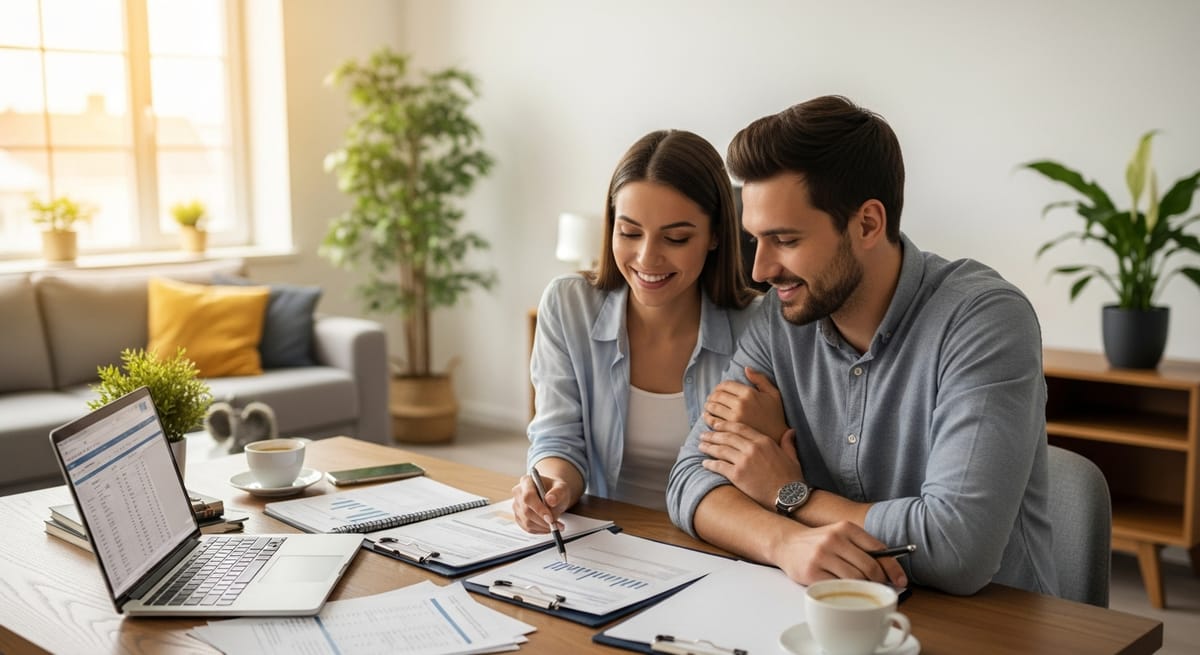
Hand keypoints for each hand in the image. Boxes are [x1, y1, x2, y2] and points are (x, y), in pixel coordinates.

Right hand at [511, 473, 569, 533]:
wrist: (553, 496)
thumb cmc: (555, 491)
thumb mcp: (561, 488)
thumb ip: (557, 493)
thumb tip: (550, 500)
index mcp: (526, 481)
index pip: (528, 496)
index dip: (539, 509)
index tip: (550, 518)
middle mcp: (518, 493)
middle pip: (526, 511)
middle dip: (543, 521)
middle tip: (557, 524)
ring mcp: (517, 506)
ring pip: (527, 522)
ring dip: (543, 527)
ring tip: (556, 525)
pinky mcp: (518, 517)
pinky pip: (527, 528)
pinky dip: (540, 530)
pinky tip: (548, 527)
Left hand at [699, 423, 802, 509]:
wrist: (789, 498)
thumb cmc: (792, 479)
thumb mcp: (792, 457)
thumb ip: (787, 442)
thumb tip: (790, 431)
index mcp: (764, 441)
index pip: (740, 428)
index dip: (726, 425)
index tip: (717, 425)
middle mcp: (752, 448)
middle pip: (727, 437)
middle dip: (713, 434)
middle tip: (703, 434)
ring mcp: (744, 461)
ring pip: (720, 449)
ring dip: (708, 447)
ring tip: (701, 446)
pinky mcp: (737, 475)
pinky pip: (719, 466)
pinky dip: (710, 464)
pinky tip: (704, 464)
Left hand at [703, 367, 787, 440]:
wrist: (777, 437)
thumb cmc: (776, 415)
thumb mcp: (773, 394)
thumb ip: (760, 379)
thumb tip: (746, 368)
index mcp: (749, 393)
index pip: (725, 385)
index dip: (719, 386)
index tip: (718, 390)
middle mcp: (740, 403)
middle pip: (717, 395)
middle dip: (712, 396)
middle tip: (710, 398)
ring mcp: (735, 417)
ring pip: (713, 407)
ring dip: (708, 405)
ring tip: (708, 406)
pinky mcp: (731, 429)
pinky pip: (713, 420)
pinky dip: (707, 417)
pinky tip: (708, 416)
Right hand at [772, 521, 908, 587]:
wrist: (787, 543)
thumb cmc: (820, 543)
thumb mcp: (841, 535)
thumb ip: (863, 547)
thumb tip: (890, 570)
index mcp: (846, 528)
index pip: (878, 550)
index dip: (892, 568)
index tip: (900, 580)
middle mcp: (834, 539)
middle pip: (869, 567)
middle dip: (879, 580)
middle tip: (879, 587)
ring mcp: (821, 556)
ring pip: (855, 579)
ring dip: (862, 587)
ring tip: (861, 588)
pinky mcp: (811, 573)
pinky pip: (837, 587)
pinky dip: (845, 591)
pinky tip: (843, 590)